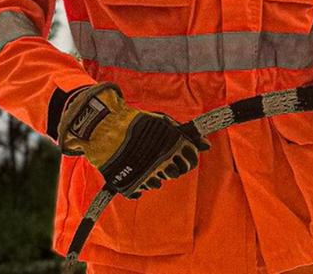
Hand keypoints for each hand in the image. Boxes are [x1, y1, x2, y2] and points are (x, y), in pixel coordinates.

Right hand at [57, 83, 208, 198]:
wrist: (105, 129)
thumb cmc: (137, 124)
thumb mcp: (164, 123)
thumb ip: (186, 134)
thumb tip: (207, 145)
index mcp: (174, 145)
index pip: (191, 160)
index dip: (187, 158)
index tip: (180, 155)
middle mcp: (164, 162)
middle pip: (177, 173)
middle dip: (171, 166)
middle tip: (160, 157)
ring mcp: (148, 174)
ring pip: (159, 182)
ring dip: (154, 174)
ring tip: (143, 160)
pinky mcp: (131, 184)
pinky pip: (141, 190)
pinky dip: (139, 183)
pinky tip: (134, 171)